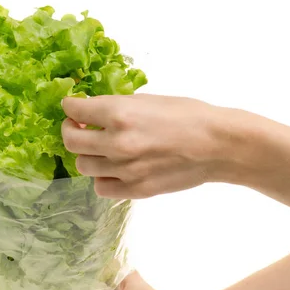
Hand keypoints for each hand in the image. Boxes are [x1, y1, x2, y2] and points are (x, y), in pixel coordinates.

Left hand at [61, 94, 230, 198]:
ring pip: (83, 166)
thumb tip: (92, 111)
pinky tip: (113, 169)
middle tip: (77, 126)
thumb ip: (116, 107)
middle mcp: (117, 142)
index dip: (70, 106)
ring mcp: (125, 169)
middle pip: (71, 141)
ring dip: (87, 155)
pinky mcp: (135, 190)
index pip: (74, 110)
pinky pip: (101, 187)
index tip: (72, 107)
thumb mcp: (149, 99)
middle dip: (70, 130)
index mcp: (119, 113)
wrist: (219, 145)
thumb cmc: (189, 115)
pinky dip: (102, 178)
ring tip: (100, 149)